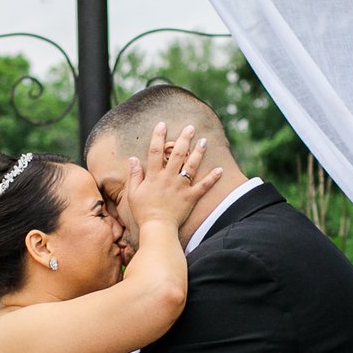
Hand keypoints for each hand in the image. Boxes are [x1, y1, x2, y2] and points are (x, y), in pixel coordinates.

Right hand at [119, 122, 225, 240]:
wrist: (157, 228)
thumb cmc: (143, 212)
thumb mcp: (133, 193)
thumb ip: (134, 175)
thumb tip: (132, 158)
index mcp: (154, 176)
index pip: (155, 152)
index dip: (158, 137)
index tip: (162, 124)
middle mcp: (169, 178)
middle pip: (177, 154)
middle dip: (184, 139)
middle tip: (191, 127)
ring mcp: (181, 187)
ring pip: (191, 166)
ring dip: (199, 152)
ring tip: (204, 140)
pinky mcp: (191, 197)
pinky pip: (204, 186)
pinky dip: (212, 178)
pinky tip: (220, 169)